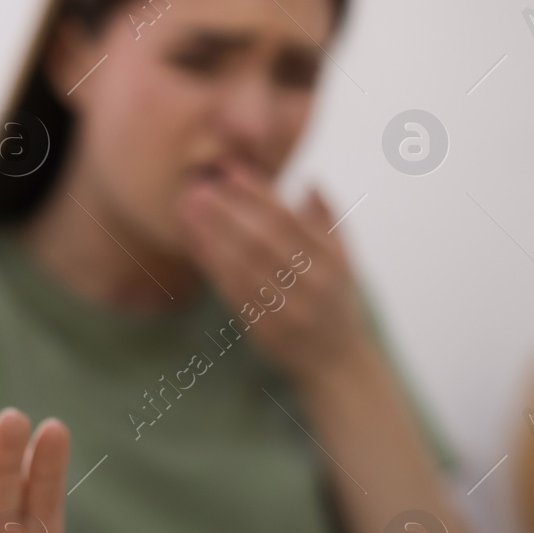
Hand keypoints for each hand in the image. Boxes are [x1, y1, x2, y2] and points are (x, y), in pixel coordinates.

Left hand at [177, 165, 372, 385]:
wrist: (338, 362)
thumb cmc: (337, 303)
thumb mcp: (344, 261)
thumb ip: (328, 221)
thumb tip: (310, 182)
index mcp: (331, 259)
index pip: (289, 218)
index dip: (258, 193)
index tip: (230, 170)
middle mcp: (312, 282)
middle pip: (264, 239)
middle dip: (229, 210)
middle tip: (199, 188)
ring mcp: (289, 308)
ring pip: (245, 266)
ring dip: (214, 235)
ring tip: (189, 211)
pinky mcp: (267, 329)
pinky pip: (235, 293)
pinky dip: (215, 267)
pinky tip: (198, 246)